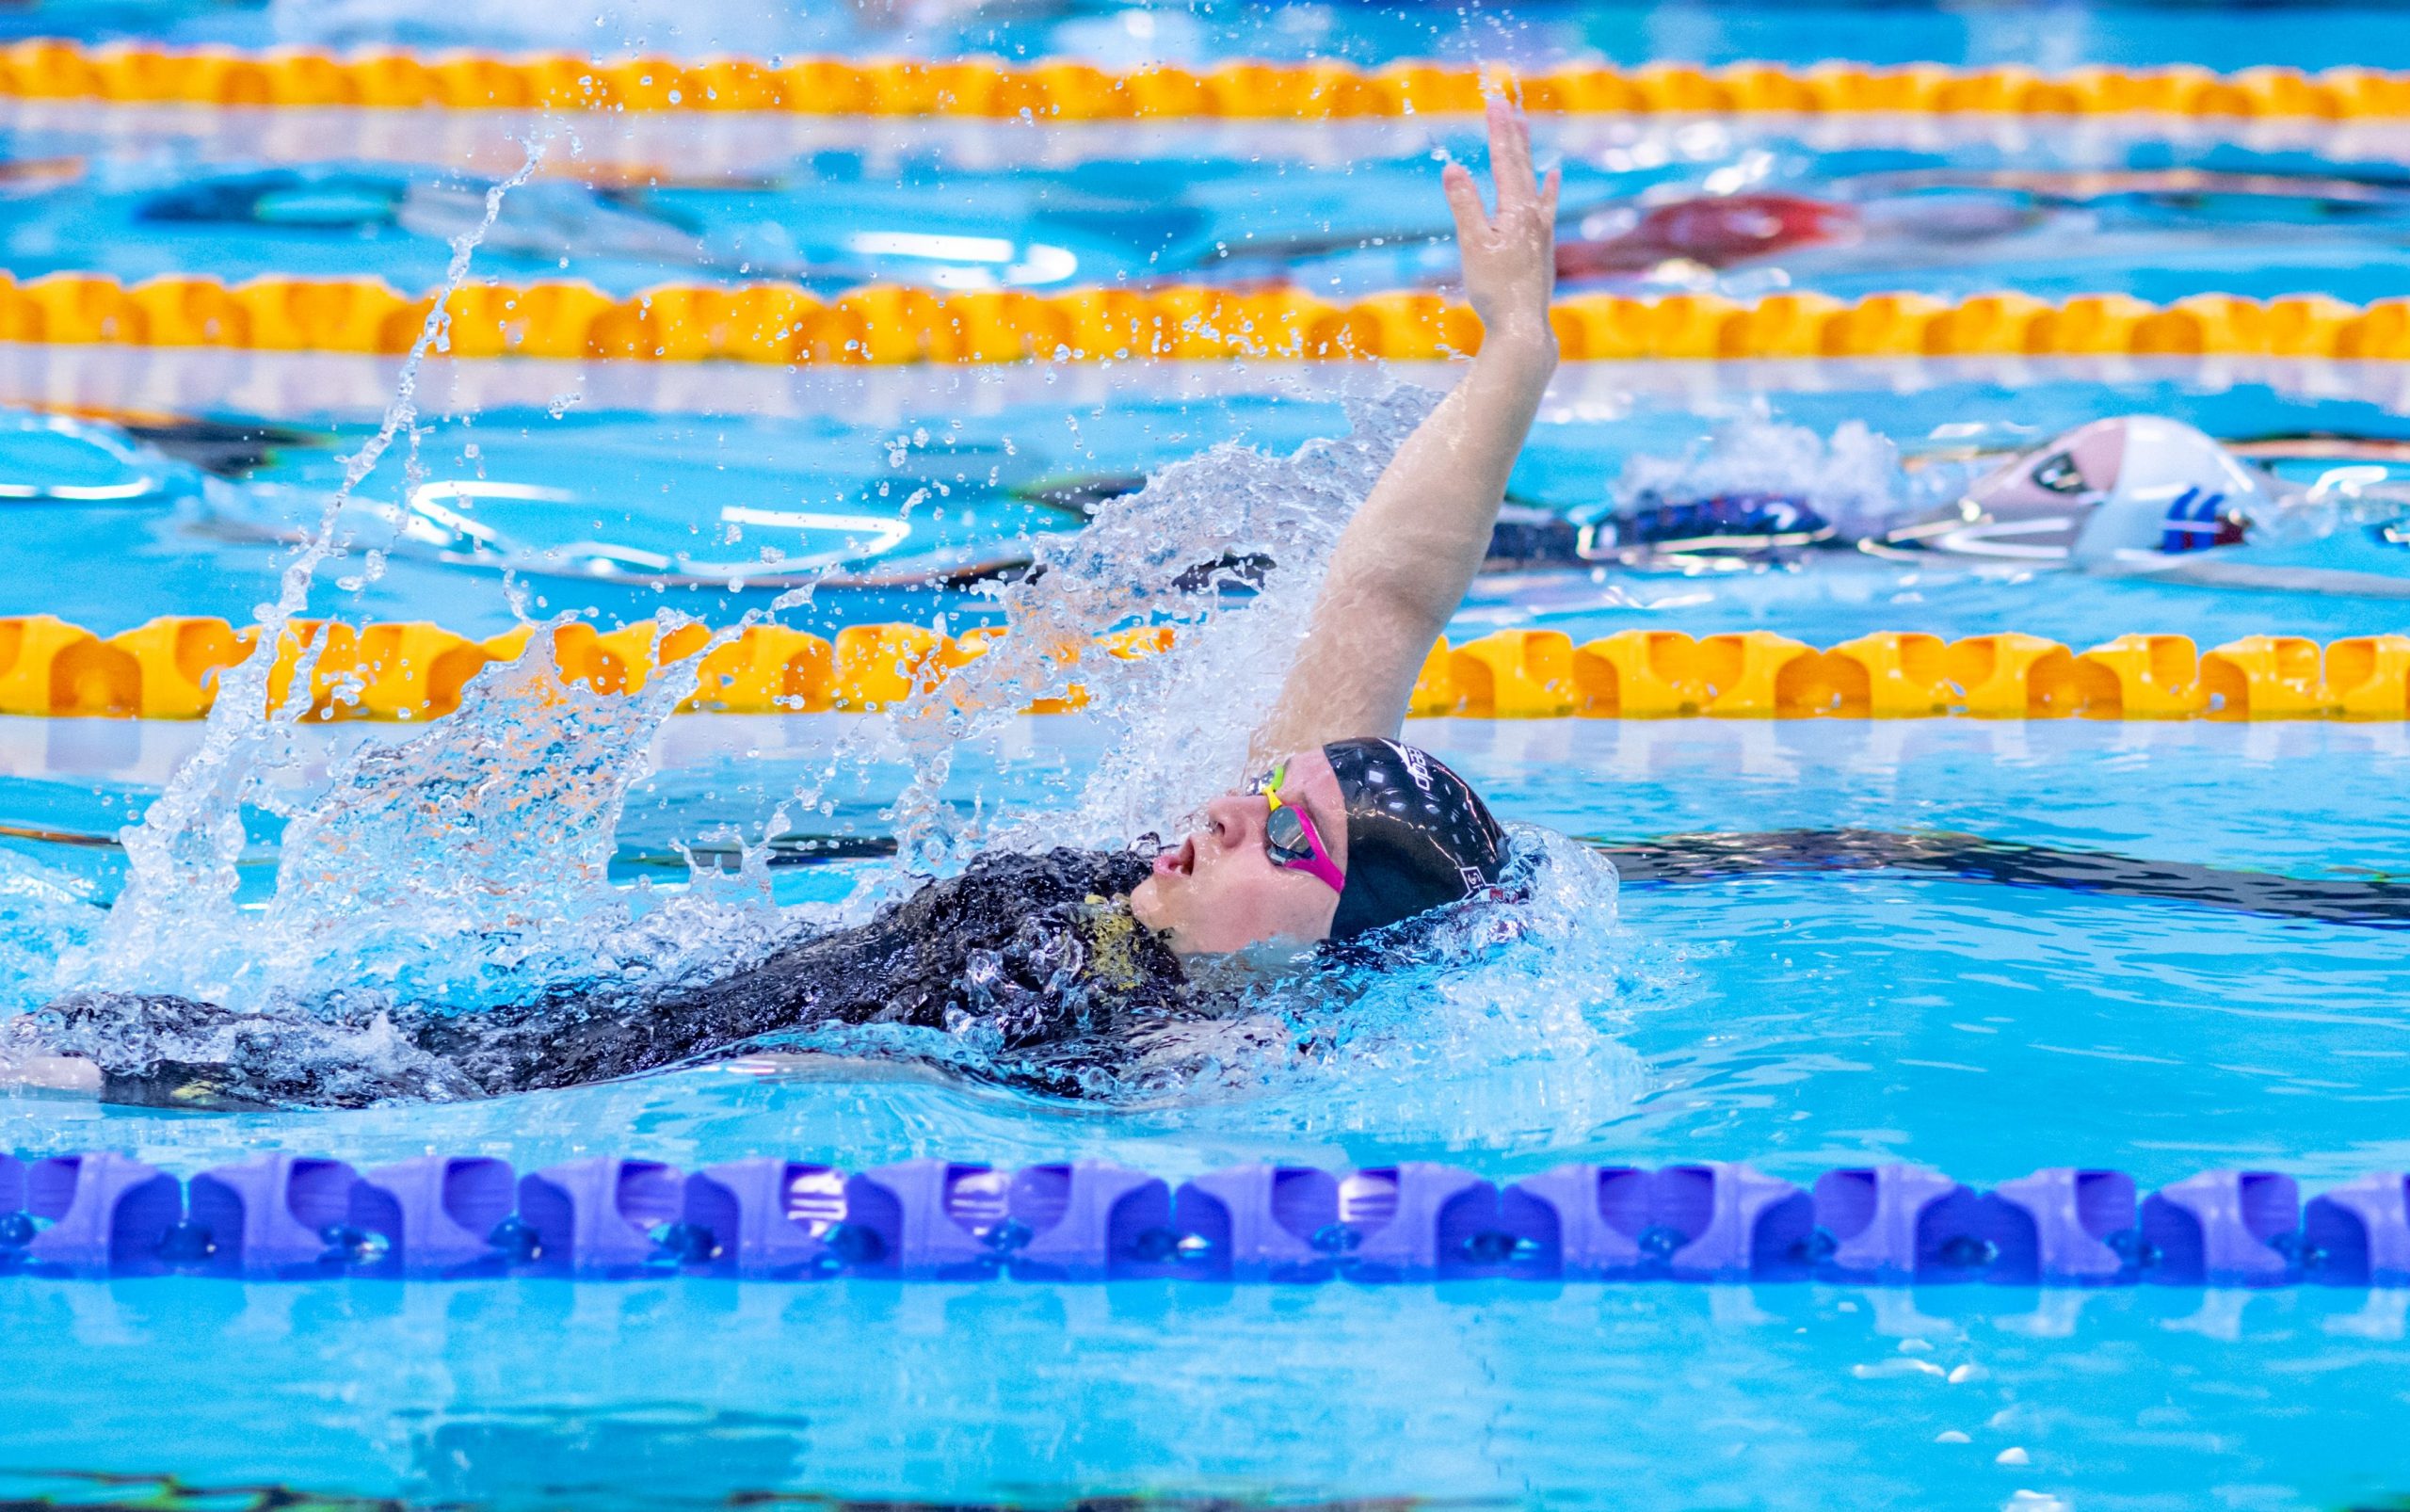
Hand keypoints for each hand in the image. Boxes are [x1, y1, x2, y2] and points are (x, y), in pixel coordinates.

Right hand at [1443, 98, 1560, 351]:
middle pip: (1521, 164)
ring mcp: (1542, 228)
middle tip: (1504, 103)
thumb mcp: (1473, 246)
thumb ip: (1464, 205)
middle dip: (1511, 132)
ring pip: (1534, 179)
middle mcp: (1535, 214)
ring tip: (1525, 125)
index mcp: (1517, 210)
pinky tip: (1555, 174)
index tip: (1493, 102)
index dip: (1498, 130)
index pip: (1505, 160)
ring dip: (1527, 151)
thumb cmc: (1495, 290)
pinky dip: (1550, 185)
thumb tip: (1452, 168)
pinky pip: (1548, 203)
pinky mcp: (1543, 244)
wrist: (1523, 327)